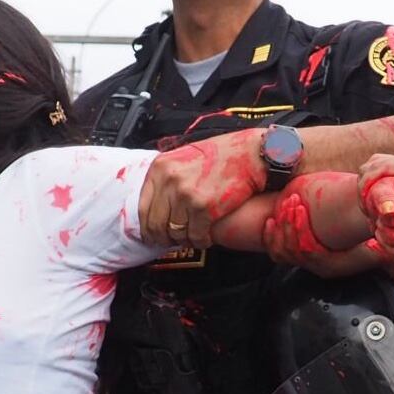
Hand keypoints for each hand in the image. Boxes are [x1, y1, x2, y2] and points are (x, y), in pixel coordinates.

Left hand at [139, 130, 265, 247]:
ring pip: (175, 233)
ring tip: (193, 235)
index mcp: (161, 168)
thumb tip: (157, 202)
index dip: (147, 227)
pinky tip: (206, 235)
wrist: (251, 153)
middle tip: (173, 240)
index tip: (152, 234)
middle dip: (164, 238)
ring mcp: (187, 195)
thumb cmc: (223, 153)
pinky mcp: (205, 208)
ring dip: (185, 239)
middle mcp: (170, 181)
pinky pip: (196, 236)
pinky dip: (201, 240)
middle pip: (155, 225)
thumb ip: (168, 177)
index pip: (142, 208)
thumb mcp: (185, 157)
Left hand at [263, 193, 384, 277]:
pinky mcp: (300, 257)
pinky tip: (270, 220)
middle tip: (292, 200)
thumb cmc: (372, 247)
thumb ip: (378, 248)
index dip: (300, 229)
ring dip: (281, 227)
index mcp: (331, 266)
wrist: (371, 249)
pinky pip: (277, 253)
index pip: (308, 250)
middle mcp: (316, 268)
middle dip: (289, 223)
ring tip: (286, 203)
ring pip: (282, 252)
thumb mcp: (377, 249)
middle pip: (292, 250)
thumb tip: (379, 245)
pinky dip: (270, 238)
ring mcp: (307, 264)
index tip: (300, 206)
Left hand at [358, 150, 393, 237]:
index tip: (369, 213)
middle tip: (366, 212)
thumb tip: (390, 224)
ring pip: (373, 164)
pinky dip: (370, 184)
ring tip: (368, 210)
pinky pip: (380, 168)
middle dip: (363, 186)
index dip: (368, 188)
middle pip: (373, 163)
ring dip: (363, 187)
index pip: (380, 169)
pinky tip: (371, 203)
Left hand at [361, 176, 393, 261]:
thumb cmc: (386, 193)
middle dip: (381, 232)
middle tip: (379, 223)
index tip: (381, 213)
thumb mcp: (380, 188)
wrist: (392, 203)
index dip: (383, 220)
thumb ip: (383, 197)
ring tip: (382, 231)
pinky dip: (390, 253)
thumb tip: (390, 211)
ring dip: (384, 244)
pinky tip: (385, 241)